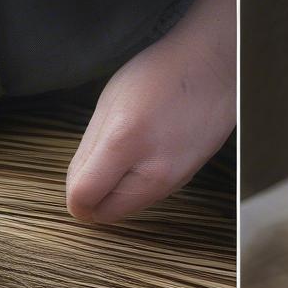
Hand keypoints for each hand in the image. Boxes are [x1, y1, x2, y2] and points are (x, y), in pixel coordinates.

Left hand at [66, 0, 233, 223]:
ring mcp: (170, 182)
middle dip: (93, 200)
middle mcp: (151, 171)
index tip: (76, 185)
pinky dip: (134, 186)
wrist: (213, 73)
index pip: (84, 197)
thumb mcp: (109, 105)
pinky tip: (142, 156)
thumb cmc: (159, 78)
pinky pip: (145, 198)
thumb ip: (88, 151)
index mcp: (124, 141)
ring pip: (126, 209)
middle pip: (105, 214)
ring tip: (122, 156)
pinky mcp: (181, 184)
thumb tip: (77, 190)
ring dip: (114, 193)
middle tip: (95, 170)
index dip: (74, 198)